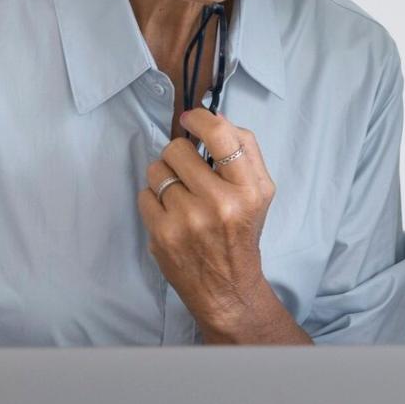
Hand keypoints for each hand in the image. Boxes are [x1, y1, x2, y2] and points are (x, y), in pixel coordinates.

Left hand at [136, 109, 278, 337]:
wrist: (227, 288)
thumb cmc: (241, 233)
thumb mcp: (260, 192)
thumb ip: (245, 149)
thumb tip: (214, 115)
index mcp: (249, 189)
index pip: (220, 134)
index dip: (199, 119)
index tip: (190, 121)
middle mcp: (220, 203)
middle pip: (178, 149)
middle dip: (179, 156)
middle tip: (188, 173)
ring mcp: (188, 220)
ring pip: (156, 170)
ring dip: (164, 177)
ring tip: (179, 195)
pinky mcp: (163, 235)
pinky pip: (144, 195)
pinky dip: (153, 201)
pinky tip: (170, 215)